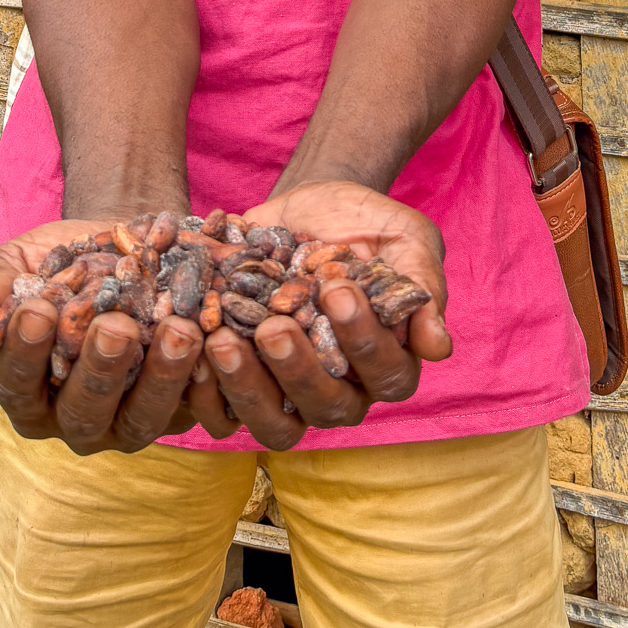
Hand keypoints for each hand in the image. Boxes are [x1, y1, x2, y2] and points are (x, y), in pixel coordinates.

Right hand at [0, 221, 205, 454]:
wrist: (128, 243)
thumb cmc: (62, 259)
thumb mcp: (22, 263)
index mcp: (29, 394)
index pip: (19, 386)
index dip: (25, 353)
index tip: (36, 309)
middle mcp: (78, 420)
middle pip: (85, 413)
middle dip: (100, 370)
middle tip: (114, 325)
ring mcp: (133, 419)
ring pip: (144, 418)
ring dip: (162, 377)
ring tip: (176, 329)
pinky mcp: (185, 406)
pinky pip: (197, 405)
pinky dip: (207, 376)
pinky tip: (215, 336)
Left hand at [183, 181, 451, 451]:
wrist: (309, 208)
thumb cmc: (367, 225)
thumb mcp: (405, 240)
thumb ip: (423, 287)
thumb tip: (439, 347)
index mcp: (387, 362)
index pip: (384, 373)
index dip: (362, 340)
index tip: (337, 290)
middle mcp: (341, 388)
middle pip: (325, 406)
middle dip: (297, 370)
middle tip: (273, 326)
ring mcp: (289, 389)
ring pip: (272, 419)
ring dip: (245, 386)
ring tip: (221, 339)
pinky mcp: (244, 380)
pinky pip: (221, 406)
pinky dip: (202, 386)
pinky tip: (188, 345)